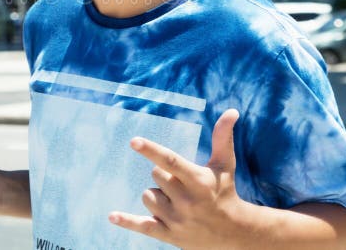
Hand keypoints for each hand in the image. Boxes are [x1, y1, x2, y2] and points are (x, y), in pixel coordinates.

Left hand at [109, 109, 244, 248]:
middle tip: (183, 186)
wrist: (234, 234)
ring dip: (157, 196)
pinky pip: (142, 226)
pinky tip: (112, 216)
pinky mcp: (169, 234)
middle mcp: (187, 201)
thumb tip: (232, 111)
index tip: (134, 141)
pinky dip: (127, 221)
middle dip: (165, 176)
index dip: (151, 150)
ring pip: (147, 196)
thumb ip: (223, 137)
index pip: (171, 162)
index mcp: (198, 181)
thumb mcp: (224, 165)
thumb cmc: (225, 191)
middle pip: (156, 175)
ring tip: (178, 203)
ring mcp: (177, 219)